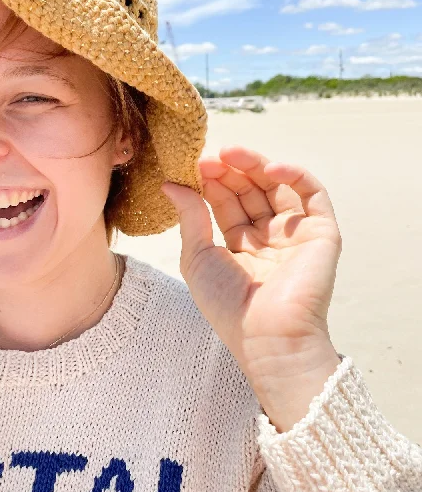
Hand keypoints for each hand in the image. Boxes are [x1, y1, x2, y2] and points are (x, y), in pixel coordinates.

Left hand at [161, 145, 342, 431]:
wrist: (267, 338)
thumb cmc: (228, 308)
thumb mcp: (197, 258)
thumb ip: (189, 218)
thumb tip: (171, 184)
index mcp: (240, 247)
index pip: (226, 203)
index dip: (212, 182)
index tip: (194, 164)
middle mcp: (269, 238)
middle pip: (251, 191)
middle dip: (231, 170)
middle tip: (210, 155)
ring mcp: (296, 234)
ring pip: (278, 187)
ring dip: (256, 165)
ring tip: (231, 153)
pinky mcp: (322, 233)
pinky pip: (312, 194)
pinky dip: (294, 174)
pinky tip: (269, 168)